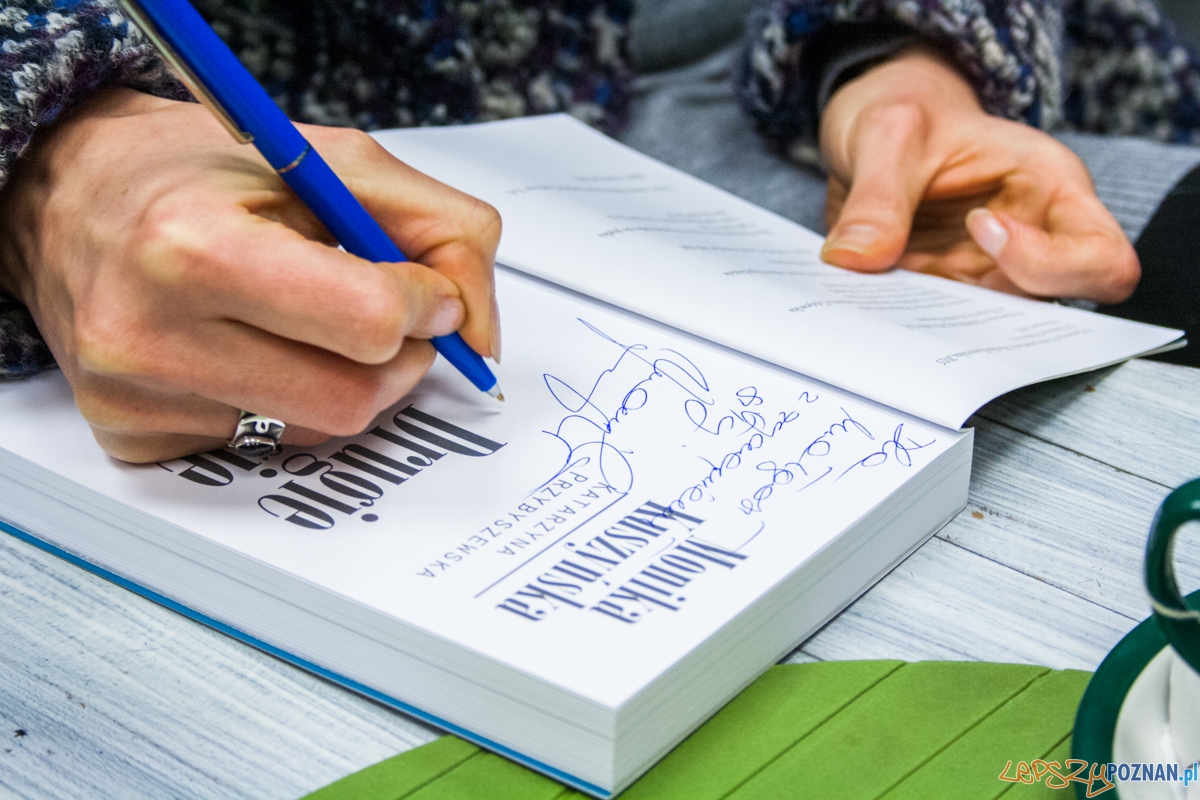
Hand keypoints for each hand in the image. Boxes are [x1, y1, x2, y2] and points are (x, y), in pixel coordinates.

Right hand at [0, 87, 500, 462]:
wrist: (69, 197)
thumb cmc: (196, 174)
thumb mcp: (332, 161)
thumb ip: (443, 228)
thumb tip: (481, 333)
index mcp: (195, 248)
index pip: (371, 322)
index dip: (425, 304)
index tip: (425, 290)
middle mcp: (151, 334)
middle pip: (356, 397)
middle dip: (398, 357)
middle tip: (379, 315)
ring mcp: (138, 399)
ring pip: (321, 432)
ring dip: (348, 380)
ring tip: (300, 321)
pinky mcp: (134, 439)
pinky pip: (268, 448)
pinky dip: (287, 404)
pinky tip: (248, 352)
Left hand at [818, 47, 1138, 302]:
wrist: (875, 124)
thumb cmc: (907, 111)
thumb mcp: (888, 133)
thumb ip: (877, 195)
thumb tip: (857, 259)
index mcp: (1048, 189)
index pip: (1100, 258)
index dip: (1049, 264)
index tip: (980, 226)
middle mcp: (1030, 241)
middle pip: (1045, 314)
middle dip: (980, 317)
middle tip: (914, 286)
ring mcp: (985, 274)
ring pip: (983, 333)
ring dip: (932, 327)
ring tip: (880, 299)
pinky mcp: (941, 292)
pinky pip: (933, 327)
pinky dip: (901, 325)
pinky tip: (866, 306)